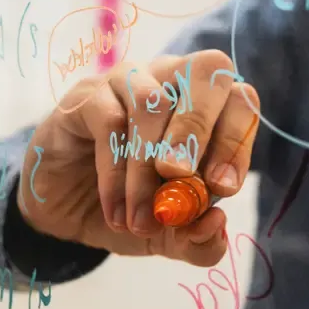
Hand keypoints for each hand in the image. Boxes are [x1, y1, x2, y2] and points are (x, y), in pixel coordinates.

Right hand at [18, 50, 259, 266]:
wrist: (67, 208)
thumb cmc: (130, 206)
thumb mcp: (169, 234)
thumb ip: (198, 237)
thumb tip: (217, 224)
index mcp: (205, 106)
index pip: (241, 99)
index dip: (237, 140)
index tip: (222, 189)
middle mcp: (172, 80)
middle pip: (206, 70)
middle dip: (199, 131)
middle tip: (181, 180)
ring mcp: (129, 81)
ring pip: (154, 103)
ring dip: (149, 168)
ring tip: (142, 220)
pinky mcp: (88, 95)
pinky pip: (109, 121)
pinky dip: (116, 173)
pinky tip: (115, 211)